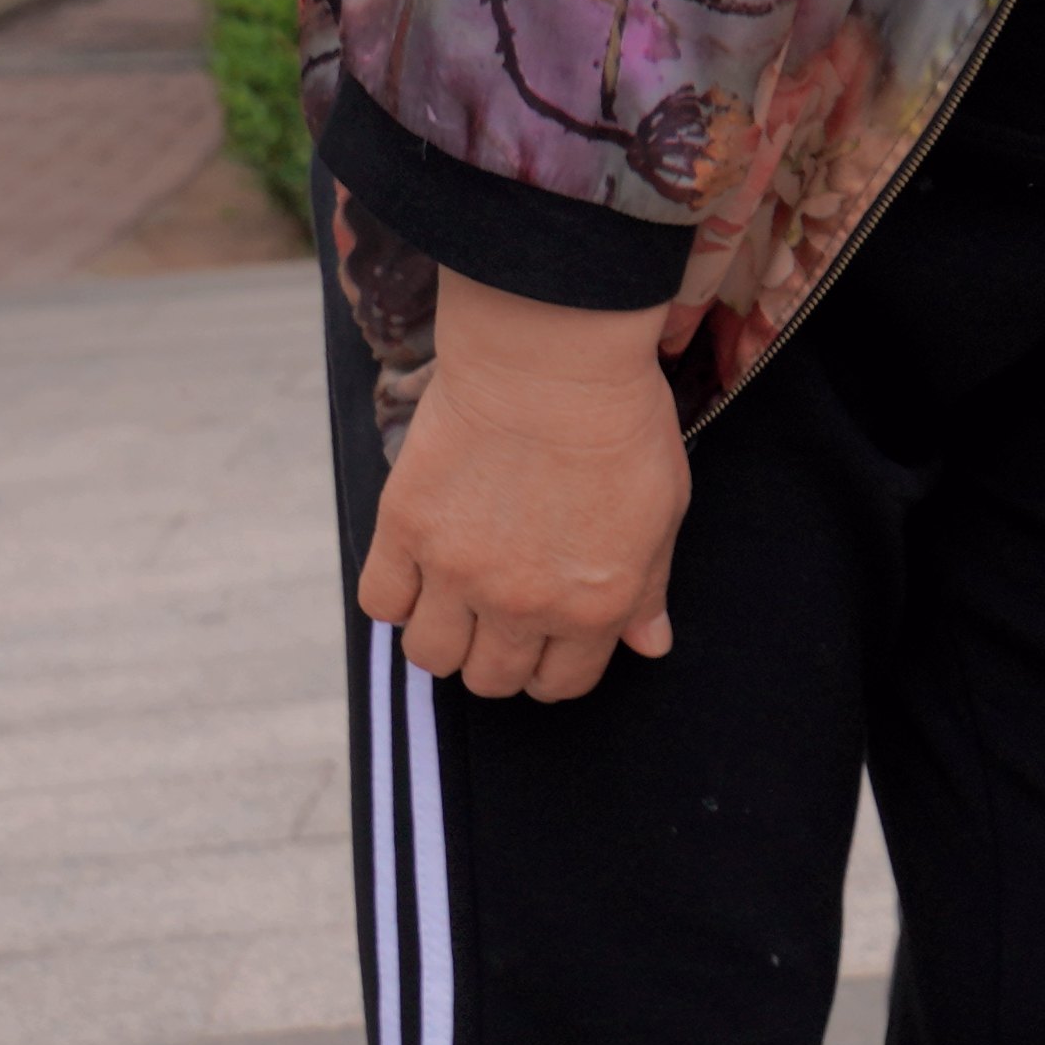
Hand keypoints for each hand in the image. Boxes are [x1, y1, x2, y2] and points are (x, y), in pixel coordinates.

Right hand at [359, 275, 691, 701]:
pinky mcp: (406, 530)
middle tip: (499, 618)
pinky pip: (381, 603)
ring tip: (455, 599)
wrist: (553, 361)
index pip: (562, 683)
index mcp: (593, 608)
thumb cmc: (620, 426)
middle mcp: (522, 604)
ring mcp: (457, 571)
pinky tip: (418, 570)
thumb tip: (649, 645)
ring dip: (443, 638)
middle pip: (491, 679)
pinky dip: (396, 598)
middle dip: (497, 659)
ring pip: (430, 656)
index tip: (544, 642)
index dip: (553, 668)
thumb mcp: (662, 512)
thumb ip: (649, 588)